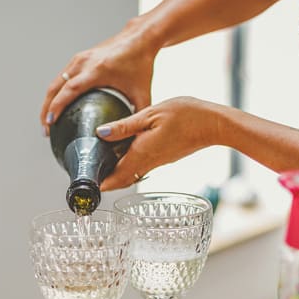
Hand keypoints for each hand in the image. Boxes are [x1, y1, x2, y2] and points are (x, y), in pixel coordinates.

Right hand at [40, 24, 159, 131]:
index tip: (50, 121)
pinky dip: (56, 92)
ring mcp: (79, 59)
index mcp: (98, 70)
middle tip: (45, 128)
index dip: (58, 105)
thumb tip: (135, 134)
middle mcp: (84, 62)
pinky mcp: (79, 59)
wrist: (139, 38)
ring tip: (48, 120)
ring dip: (49, 101)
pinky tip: (57, 105)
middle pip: (56, 87)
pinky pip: (61, 77)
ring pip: (56, 82)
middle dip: (47, 109)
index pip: (71, 89)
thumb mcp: (142, 92)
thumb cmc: (140, 62)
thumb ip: (139, 114)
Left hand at [96, 96, 225, 190]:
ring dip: (116, 173)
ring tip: (101, 162)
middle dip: (105, 180)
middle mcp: (148, 163)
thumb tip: (100, 134)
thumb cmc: (186, 116)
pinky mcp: (164, 158)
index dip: (99, 184)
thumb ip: (124, 126)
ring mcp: (158, 162)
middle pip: (121, 180)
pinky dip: (128, 164)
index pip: (115, 178)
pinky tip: (123, 151)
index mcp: (141, 154)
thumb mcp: (150, 114)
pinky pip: (141, 166)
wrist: (214, 124)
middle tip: (89, 174)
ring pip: (131, 174)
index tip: (84, 184)